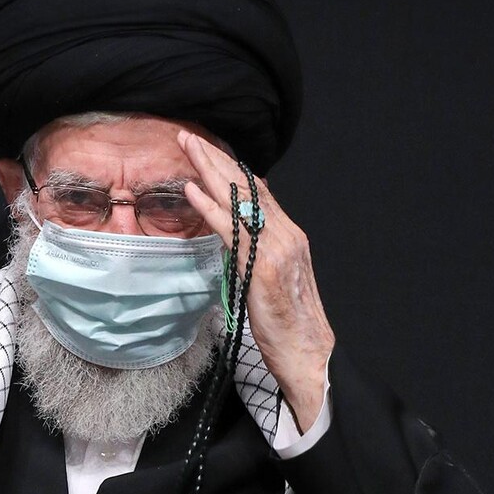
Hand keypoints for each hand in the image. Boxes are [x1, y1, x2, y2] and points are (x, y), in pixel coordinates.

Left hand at [176, 128, 334, 432]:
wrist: (308, 357)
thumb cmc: (287, 329)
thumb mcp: (270, 285)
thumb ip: (255, 259)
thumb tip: (232, 246)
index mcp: (290, 237)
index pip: (259, 193)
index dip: (232, 169)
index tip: (209, 151)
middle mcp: (287, 235)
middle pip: (249, 186)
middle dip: (217, 159)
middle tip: (189, 137)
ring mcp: (277, 249)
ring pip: (240, 200)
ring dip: (210, 171)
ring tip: (186, 148)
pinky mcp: (262, 268)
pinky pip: (232, 230)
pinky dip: (210, 207)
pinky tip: (192, 190)